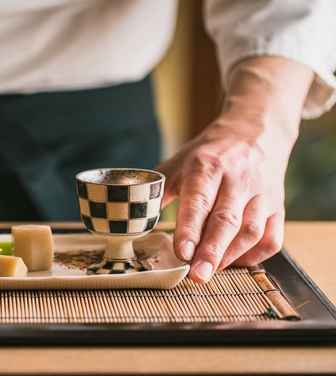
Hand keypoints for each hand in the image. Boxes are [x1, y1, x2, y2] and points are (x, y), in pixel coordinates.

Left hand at [155, 57, 313, 282]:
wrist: (255, 133)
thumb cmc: (209, 154)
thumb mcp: (178, 164)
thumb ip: (157, 191)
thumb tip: (132, 218)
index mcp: (207, 166)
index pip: (199, 201)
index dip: (190, 229)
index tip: (182, 253)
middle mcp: (238, 179)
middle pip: (227, 220)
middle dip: (211, 252)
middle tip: (198, 276)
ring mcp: (262, 194)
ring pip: (252, 231)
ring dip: (231, 256)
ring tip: (210, 271)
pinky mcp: (278, 207)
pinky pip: (272, 238)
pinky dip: (255, 256)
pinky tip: (235, 262)